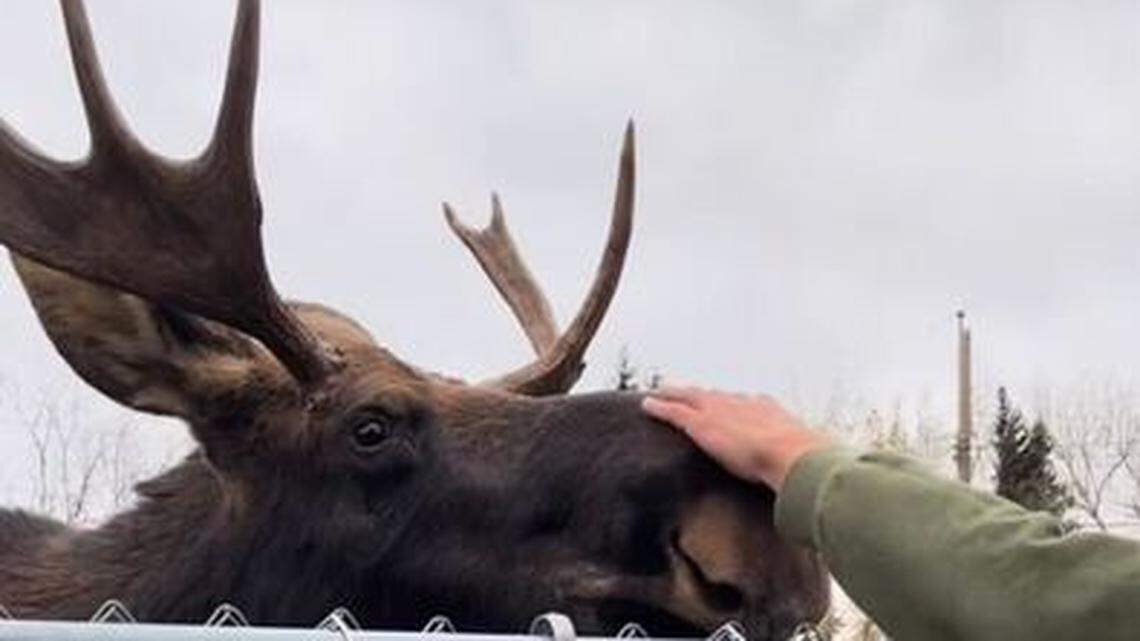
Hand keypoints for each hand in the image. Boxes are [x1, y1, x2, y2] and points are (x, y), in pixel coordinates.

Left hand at [642, 386, 831, 490]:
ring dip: (675, 394)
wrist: (793, 457)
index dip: (732, 404)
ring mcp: (720, 411)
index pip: (746, 404)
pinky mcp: (701, 424)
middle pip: (715, 396)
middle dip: (701, 394)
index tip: (724, 404)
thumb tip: (820, 486)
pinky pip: (674, 411)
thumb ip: (805, 470)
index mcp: (769, 411)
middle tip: (687, 392)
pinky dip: (660, 407)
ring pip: (690, 397)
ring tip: (662, 393)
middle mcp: (743, 404)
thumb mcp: (807, 462)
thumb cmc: (806, 465)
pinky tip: (647, 405)